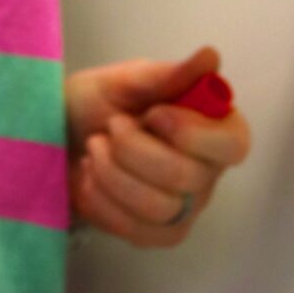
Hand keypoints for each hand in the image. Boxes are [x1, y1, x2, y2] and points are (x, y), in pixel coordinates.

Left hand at [65, 44, 252, 248]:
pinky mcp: (155, 235)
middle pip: (188, 178)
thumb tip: (211, 57)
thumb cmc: (100, 103)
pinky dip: (101, 200)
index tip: (154, 114)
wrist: (60, 139)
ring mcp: (184, 209)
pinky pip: (135, 231)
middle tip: (111, 126)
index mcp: (214, 128)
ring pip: (160, 207)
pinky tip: (89, 178)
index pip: (234, 145)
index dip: (193, 133)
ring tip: (94, 148)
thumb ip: (169, 74)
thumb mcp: (128, 79)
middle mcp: (208, 173)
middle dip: (135, 148)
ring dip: (113, 173)